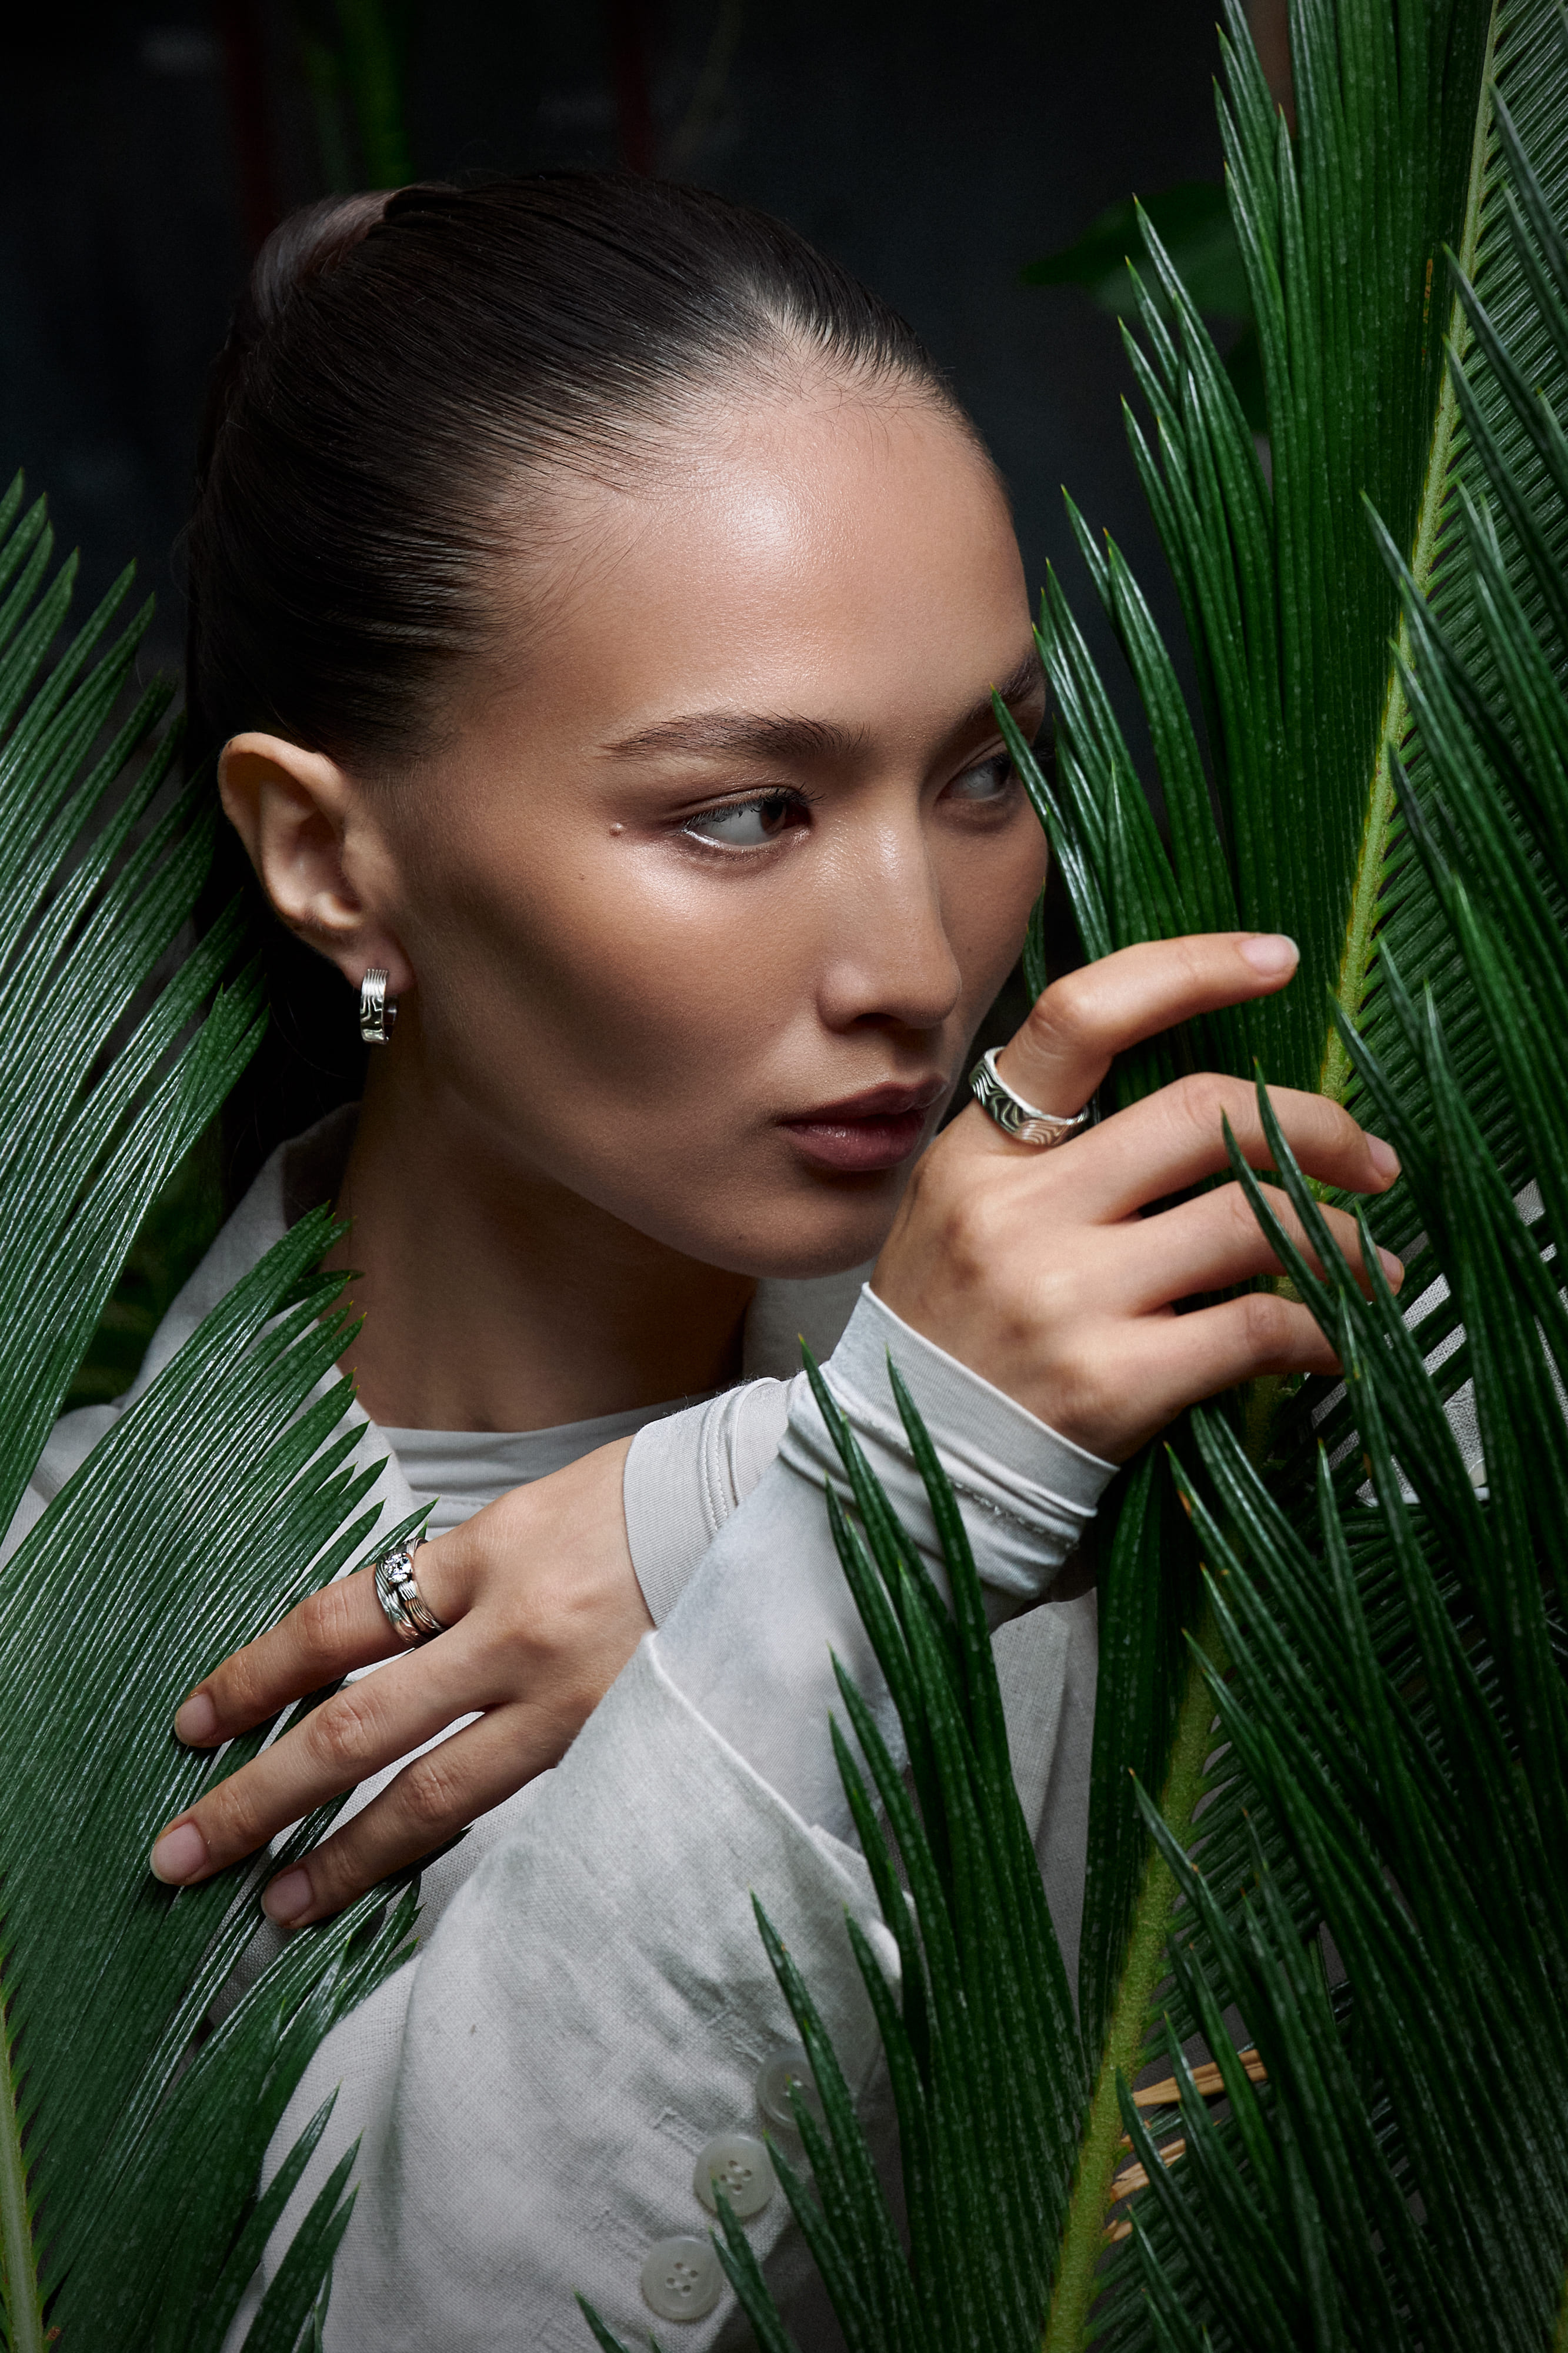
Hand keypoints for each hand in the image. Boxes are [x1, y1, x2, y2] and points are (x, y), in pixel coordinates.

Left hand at [148, 1434, 647, 1924]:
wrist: (769, 1514)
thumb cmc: (640, 1508)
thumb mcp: (530, 1517)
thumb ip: (455, 1583)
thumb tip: (368, 1652)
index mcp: (487, 1552)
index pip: (336, 1624)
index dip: (255, 1677)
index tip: (194, 1723)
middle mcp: (516, 1630)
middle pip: (357, 1727)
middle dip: (260, 1795)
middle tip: (181, 1853)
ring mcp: (568, 1700)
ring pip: (429, 1796)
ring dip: (339, 1858)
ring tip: (272, 1908)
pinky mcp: (611, 1745)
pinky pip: (504, 1806)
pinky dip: (437, 1844)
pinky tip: (391, 1881)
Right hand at [872, 931, 1402, 1461]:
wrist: (911, 1479)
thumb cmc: (956, 1342)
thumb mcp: (964, 1218)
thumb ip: (1057, 1156)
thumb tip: (1213, 1109)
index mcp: (978, 1155)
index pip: (1082, 1019)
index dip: (1188, 969)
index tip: (1277, 959)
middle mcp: (1015, 1212)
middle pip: (1197, 1115)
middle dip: (1312, 1127)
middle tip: (1368, 1161)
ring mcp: (1062, 1297)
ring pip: (1246, 1220)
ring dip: (1337, 1239)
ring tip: (1369, 1263)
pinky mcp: (1110, 1383)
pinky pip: (1256, 1329)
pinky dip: (1320, 1328)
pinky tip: (1334, 1338)